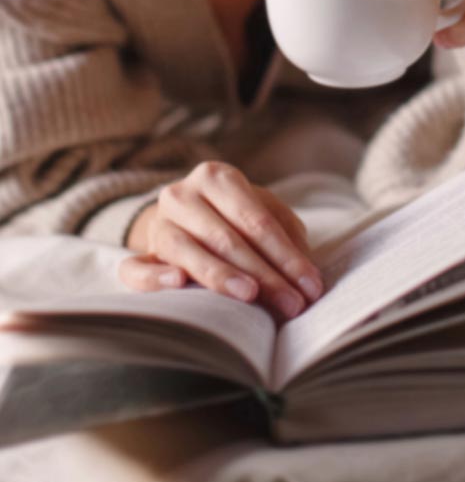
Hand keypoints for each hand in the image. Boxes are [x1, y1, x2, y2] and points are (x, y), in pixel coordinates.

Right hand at [119, 162, 322, 321]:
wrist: (186, 214)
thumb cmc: (236, 215)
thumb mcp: (265, 211)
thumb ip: (286, 234)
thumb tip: (305, 273)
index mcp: (217, 177)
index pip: (257, 220)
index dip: (287, 256)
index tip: (310, 286)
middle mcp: (183, 195)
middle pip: (228, 238)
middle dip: (265, 275)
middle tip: (292, 304)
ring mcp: (157, 224)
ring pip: (187, 251)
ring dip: (221, 277)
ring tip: (250, 296)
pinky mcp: (137, 253)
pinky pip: (136, 267)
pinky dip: (154, 276)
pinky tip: (177, 282)